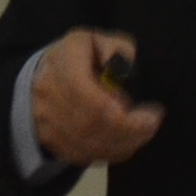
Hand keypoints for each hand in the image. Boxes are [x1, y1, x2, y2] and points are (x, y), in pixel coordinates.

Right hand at [31, 27, 163, 167]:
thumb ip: (117, 50)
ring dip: (121, 144)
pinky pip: (83, 155)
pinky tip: (125, 142)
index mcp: (63, 60)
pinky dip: (109, 153)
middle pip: (89, 124)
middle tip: (150, 125)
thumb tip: (122, 70)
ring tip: (141, 133)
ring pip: (87, 144)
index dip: (119, 112)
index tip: (151, 113)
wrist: (47, 73)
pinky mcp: (50, 140)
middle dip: (127, 131)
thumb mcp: (102, 40)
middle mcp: (47, 92)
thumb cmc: (84, 55)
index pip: (86, 95)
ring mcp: (45, 119)